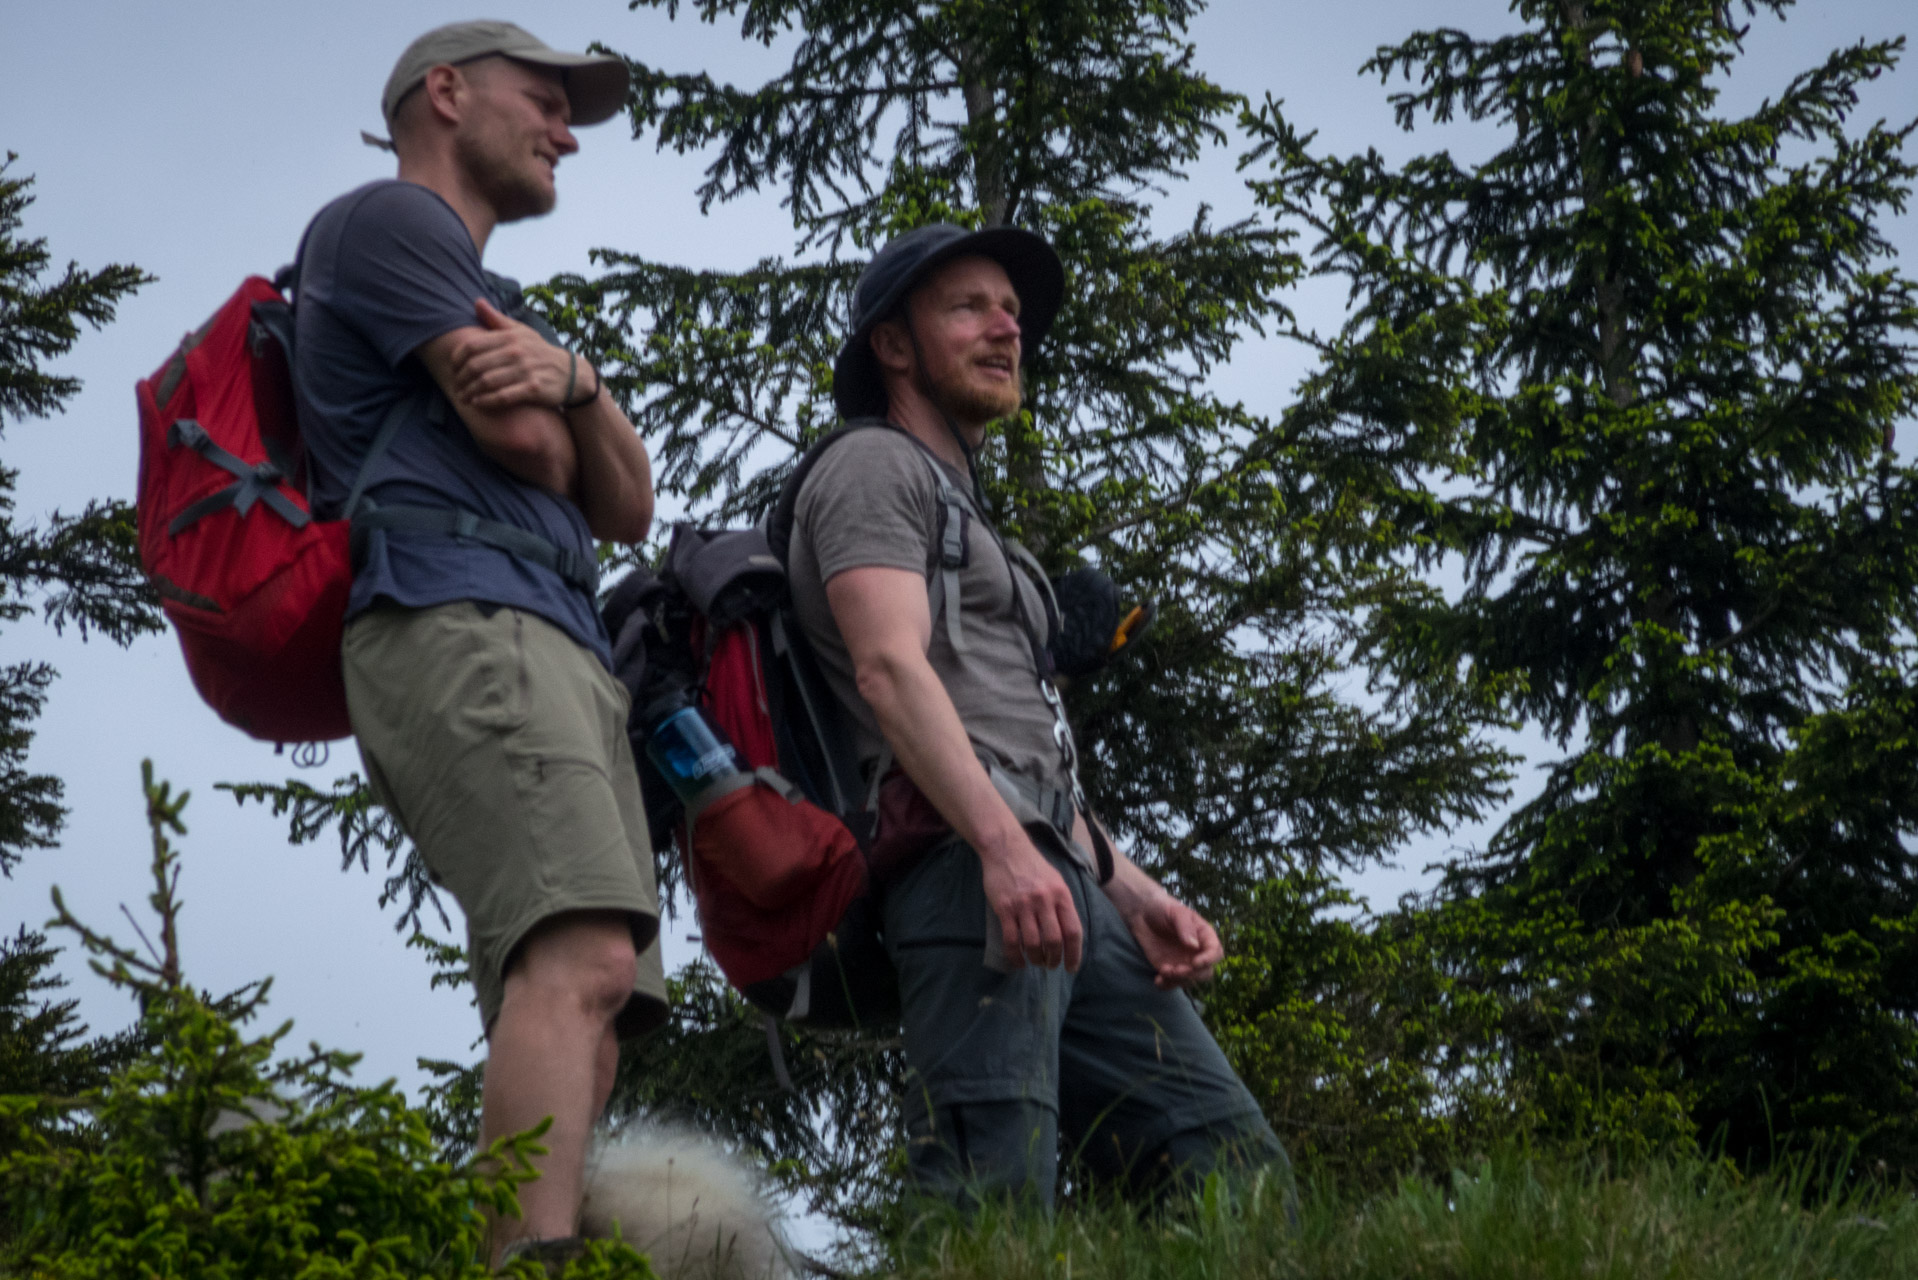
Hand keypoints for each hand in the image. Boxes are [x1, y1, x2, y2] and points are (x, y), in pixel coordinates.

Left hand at [449, 299, 586, 410]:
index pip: (473, 346)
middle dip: (461, 378)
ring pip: (487, 382)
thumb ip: (496, 319)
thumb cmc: (539, 351)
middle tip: (456, 386)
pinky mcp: (533, 389)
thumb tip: (476, 302)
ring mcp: (525, 371)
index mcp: (510, 337)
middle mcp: (517, 352)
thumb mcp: (521, 331)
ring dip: (470, 392)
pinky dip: (486, 401)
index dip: (457, 358)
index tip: (453, 367)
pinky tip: (477, 403)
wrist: (571, 373)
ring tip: (462, 397)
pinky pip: (503, 397)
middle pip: (477, 366)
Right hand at [978, 832, 1082, 971]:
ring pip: (1033, 943)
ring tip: (1036, 962)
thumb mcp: (1056, 880)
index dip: (1074, 953)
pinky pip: (1011, 939)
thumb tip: (1069, 932)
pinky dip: (1015, 956)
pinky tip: (1019, 962)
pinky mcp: (1004, 908)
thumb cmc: (1033, 866)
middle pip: (1054, 940)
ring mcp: (1023, 905)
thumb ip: (1063, 904)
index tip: (1071, 967)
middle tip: (1051, 965)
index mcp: (1061, 894)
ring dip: (1036, 958)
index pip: (1073, 931)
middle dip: (1054, 959)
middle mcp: (1044, 901)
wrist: (1006, 848)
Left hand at [1123, 891, 1222, 988]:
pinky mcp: (1169, 969)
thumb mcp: (1176, 913)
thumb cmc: (1163, 908)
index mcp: (1204, 936)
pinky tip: (1157, 980)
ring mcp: (1183, 962)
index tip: (1195, 962)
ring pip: (1189, 981)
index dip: (1209, 960)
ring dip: (1178, 980)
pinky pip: (1172, 983)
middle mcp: (1197, 952)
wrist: (1142, 913)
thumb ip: (1186, 927)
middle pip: (1205, 972)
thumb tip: (1194, 946)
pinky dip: (1166, 985)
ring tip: (1163, 970)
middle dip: (1192, 974)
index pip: (1215, 952)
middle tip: (1176, 969)